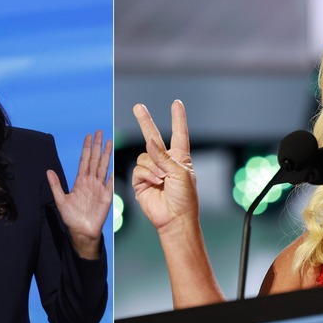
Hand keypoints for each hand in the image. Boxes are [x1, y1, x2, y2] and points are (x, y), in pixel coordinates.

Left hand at [47, 130, 112, 259]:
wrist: (82, 231)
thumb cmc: (71, 218)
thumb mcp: (61, 200)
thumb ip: (56, 185)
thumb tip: (48, 171)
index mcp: (80, 181)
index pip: (84, 161)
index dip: (86, 148)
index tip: (88, 136)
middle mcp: (90, 182)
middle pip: (95, 160)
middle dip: (97, 146)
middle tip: (99, 132)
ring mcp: (99, 187)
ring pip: (103, 167)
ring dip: (106, 154)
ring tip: (109, 141)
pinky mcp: (106, 196)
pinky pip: (110, 182)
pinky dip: (113, 173)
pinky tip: (115, 163)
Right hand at [131, 100, 198, 235]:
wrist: (174, 219)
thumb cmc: (184, 198)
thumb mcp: (180, 173)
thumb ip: (164, 157)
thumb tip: (149, 142)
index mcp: (179, 158)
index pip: (179, 134)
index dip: (178, 119)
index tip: (176, 103)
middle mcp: (164, 161)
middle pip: (152, 137)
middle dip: (144, 121)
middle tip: (137, 107)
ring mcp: (152, 170)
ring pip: (144, 156)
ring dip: (153, 166)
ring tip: (162, 179)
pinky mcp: (141, 181)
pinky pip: (138, 169)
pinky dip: (147, 174)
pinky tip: (155, 183)